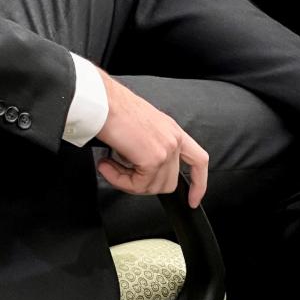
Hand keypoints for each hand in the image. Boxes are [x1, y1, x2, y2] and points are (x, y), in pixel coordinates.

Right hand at [95, 70, 208, 207]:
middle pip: (169, 182)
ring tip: (107, 165)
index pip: (198, 160)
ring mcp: (166, 149)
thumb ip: (146, 145)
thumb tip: (134, 167)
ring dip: (126, 182)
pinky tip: (105, 165)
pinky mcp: (153, 158)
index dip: (198, 183)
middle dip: (142, 184)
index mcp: (171, 129)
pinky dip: (119, 180)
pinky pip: (138, 184)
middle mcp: (173, 139)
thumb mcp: (139, 124)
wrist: (100, 100)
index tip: (193, 199)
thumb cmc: (111, 105)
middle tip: (118, 172)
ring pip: (152, 186)